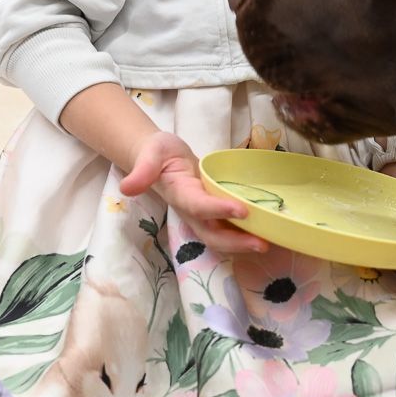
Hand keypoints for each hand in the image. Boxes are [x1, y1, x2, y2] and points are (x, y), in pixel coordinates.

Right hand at [118, 129, 267, 255]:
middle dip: (236, 242)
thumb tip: (127, 188)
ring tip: (268, 244)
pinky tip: (265, 234)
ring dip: (243, 244)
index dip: (218, 210)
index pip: (199, 206)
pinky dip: (244, 235)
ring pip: (221, 237)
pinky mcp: (212, 214)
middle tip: (262, 243)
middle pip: (212, 234)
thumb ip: (143, 169)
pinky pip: (227, 229)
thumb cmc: (158, 154)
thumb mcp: (151, 153)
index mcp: (180, 194)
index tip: (241, 210)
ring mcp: (201, 216)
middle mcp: (192, 211)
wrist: (160, 159)